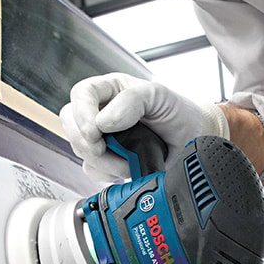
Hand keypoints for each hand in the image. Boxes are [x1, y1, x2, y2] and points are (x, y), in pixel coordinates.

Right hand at [61, 73, 228, 180]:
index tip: (96, 131)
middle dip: (85, 140)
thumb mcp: (159, 96)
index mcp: (111, 90)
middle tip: (103, 149)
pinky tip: (126, 168)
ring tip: (127, 160)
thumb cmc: (176, 111)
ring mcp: (103, 137)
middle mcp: (102, 112)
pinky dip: (107, 173)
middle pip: (71, 123)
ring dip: (101, 160)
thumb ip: (131, 101)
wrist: (192, 139)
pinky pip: (92, 169)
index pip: (81, 94)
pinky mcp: (108, 160)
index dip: (82, 113)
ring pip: (80, 149)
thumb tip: (103, 121)